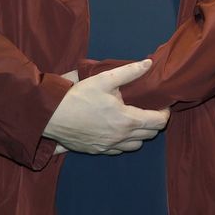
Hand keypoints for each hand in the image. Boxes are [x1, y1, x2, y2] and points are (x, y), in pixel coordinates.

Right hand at [43, 58, 168, 154]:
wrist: (50, 115)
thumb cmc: (78, 97)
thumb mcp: (105, 79)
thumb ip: (130, 72)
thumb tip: (148, 64)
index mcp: (127, 120)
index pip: (158, 122)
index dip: (164, 113)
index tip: (162, 105)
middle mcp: (120, 137)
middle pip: (150, 135)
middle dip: (155, 123)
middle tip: (151, 111)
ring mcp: (108, 146)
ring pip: (135, 146)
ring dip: (140, 135)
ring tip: (136, 121)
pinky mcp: (96, 150)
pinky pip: (118, 151)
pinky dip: (123, 142)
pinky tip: (118, 131)